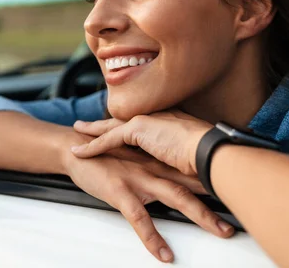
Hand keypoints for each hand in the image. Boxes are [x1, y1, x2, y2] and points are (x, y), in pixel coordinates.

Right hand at [62, 130, 232, 263]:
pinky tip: (163, 254)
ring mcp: (138, 179)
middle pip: (192, 185)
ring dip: (200, 215)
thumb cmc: (102, 157)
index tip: (239, 192)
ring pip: (175, 198)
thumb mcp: (131, 162)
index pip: (192, 173)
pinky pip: (140, 218)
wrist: (74, 149)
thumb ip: (151, 171)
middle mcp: (153, 169)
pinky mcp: (120, 191)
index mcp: (157, 162)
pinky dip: (153, 237)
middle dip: (219, 201)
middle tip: (240, 217)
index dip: (215, 183)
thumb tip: (169, 186)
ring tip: (220, 232)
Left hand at [72, 110, 212, 174]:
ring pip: (111, 127)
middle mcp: (156, 117)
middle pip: (122, 121)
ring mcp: (147, 121)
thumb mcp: (191, 158)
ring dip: (93, 130)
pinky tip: (80, 151)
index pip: (141, 125)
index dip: (125, 127)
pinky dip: (93, 146)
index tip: (115, 129)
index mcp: (169, 121)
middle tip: (86, 123)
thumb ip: (179, 161)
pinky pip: (108, 139)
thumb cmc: (208, 158)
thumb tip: (179, 172)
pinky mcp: (138, 130)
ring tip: (78, 130)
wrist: (210, 151)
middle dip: (103, 123)